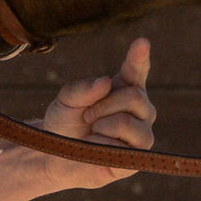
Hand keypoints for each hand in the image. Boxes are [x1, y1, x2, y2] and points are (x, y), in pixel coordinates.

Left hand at [36, 38, 155, 187]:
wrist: (57, 157)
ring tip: (92, 133)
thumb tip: (105, 82)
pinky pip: (123, 146)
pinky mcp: (138, 158)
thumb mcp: (65, 100)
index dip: (140, 57)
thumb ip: (81, 88)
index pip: (136, 70)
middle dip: (103, 105)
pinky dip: (102, 144)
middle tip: (86, 116)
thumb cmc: (65, 124)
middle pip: (133, 96)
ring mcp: (142, 134)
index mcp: (125, 88)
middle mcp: (141, 110)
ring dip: (101, 125)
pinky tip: (98, 149)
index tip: (142, 42)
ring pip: (127, 121)